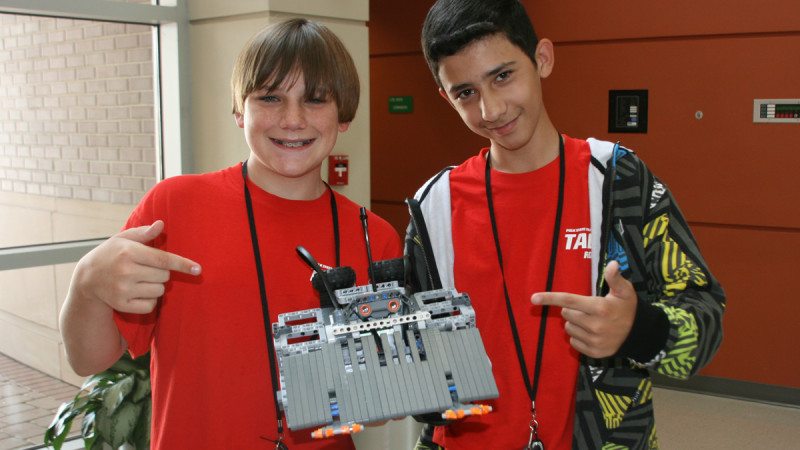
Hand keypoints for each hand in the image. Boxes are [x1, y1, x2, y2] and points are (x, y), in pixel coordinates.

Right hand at [74, 220, 200, 313]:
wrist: (86, 279)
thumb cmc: (110, 254)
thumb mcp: (123, 239)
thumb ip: (144, 233)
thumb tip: (161, 224)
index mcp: (129, 252)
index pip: (163, 259)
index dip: (182, 264)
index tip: (198, 269)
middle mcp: (126, 271)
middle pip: (164, 276)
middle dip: (161, 272)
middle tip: (145, 269)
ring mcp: (123, 289)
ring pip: (160, 291)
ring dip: (156, 286)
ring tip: (140, 280)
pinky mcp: (122, 305)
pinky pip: (151, 305)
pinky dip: (149, 300)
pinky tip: (137, 292)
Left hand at [531, 260, 636, 357]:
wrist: (639, 334)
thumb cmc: (628, 308)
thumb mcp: (625, 291)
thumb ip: (616, 278)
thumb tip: (613, 264)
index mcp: (600, 308)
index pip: (569, 300)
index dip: (550, 298)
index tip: (533, 298)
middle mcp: (595, 326)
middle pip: (566, 314)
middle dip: (572, 309)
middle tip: (588, 309)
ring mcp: (594, 341)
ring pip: (568, 328)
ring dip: (575, 323)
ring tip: (591, 321)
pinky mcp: (594, 353)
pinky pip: (573, 342)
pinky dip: (579, 337)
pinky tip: (592, 333)